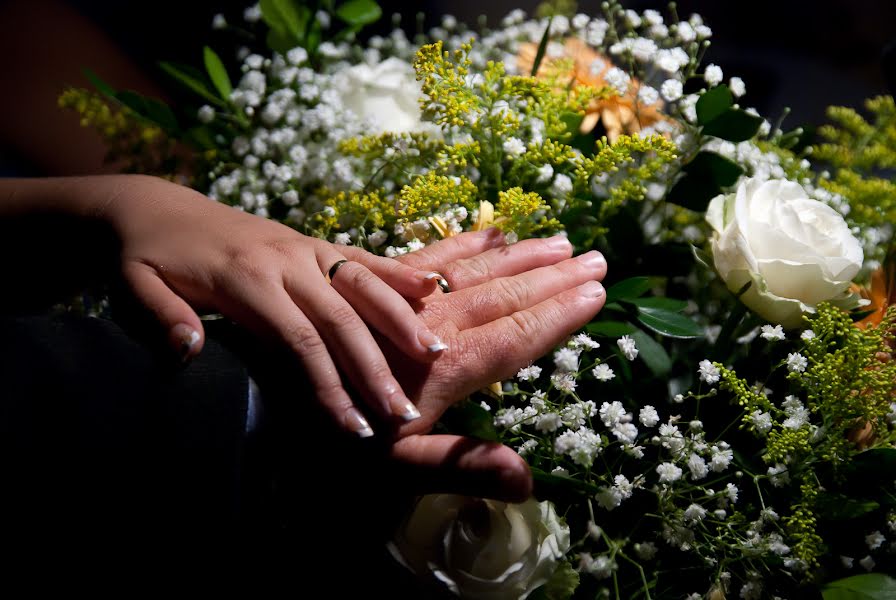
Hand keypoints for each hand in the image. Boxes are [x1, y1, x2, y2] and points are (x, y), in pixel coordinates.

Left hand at [97, 175, 450, 435]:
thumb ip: (160, 316)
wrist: (157, 205)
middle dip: (375, 368)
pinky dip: (396, 271)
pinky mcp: (311, 240)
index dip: (329, 386)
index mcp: (245, 279)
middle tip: (404, 412)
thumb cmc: (146, 254)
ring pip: (362, 284)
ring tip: (436, 355)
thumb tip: (189, 350)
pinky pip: (359, 256)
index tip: (353, 427)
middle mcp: (284, 260)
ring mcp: (303, 247)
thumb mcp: (133, 284)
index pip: (298, 341)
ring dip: (400, 320)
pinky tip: (431, 287)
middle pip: (341, 319)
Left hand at [340, 230, 607, 499]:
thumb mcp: (395, 467)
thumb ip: (459, 467)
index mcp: (443, 367)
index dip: (558, 316)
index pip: (515, 337)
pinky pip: (427, 255)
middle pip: (504, 295)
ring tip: (560, 239)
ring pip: (474, 271)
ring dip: (521, 255)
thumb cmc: (334, 441)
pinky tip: (489, 230)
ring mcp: (404, 301)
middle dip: (552, 277)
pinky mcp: (376, 284)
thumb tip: (526, 479)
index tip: (596, 292)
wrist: (265, 392)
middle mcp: (431, 325)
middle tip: (597, 256)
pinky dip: (463, 242)